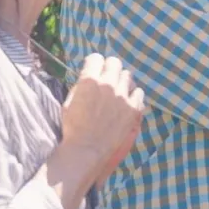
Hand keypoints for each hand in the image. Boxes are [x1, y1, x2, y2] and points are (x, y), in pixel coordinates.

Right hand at [60, 54, 144, 183]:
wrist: (86, 150)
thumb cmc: (73, 127)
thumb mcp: (69, 101)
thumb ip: (82, 84)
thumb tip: (91, 74)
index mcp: (89, 81)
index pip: (96, 58)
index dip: (94, 64)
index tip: (94, 70)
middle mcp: (108, 85)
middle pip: (115, 63)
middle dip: (109, 69)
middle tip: (106, 79)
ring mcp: (123, 96)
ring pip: (128, 76)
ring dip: (121, 81)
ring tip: (116, 93)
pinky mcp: (134, 108)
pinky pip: (139, 92)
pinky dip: (132, 95)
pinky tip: (126, 102)